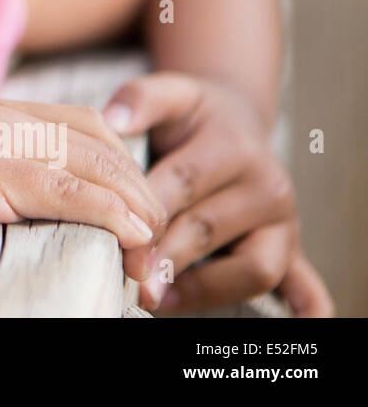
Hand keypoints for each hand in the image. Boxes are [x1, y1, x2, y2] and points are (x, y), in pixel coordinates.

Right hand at [0, 98, 166, 289]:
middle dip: (143, 192)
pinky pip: (69, 193)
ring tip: (153, 254)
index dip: (126, 167)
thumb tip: (40, 216)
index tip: (141, 212)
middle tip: (161, 241)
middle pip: (103, 144)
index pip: (87, 127)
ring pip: (97, 167)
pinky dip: (112, 215)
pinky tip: (132, 238)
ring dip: (137, 211)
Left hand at [102, 72, 333, 315]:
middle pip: (209, 230)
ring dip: (203, 288)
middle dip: (165, 255)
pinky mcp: (291, 249)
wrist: (234, 121)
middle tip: (129, 273)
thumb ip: (140, 99)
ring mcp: (283, 222)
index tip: (115, 229)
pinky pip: (300, 282)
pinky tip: (298, 322)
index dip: (148, 209)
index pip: (184, 184)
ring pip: (252, 268)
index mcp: (233, 146)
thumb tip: (114, 120)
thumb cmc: (190, 116)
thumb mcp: (170, 93)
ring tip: (156, 295)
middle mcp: (267, 185)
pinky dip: (302, 305)